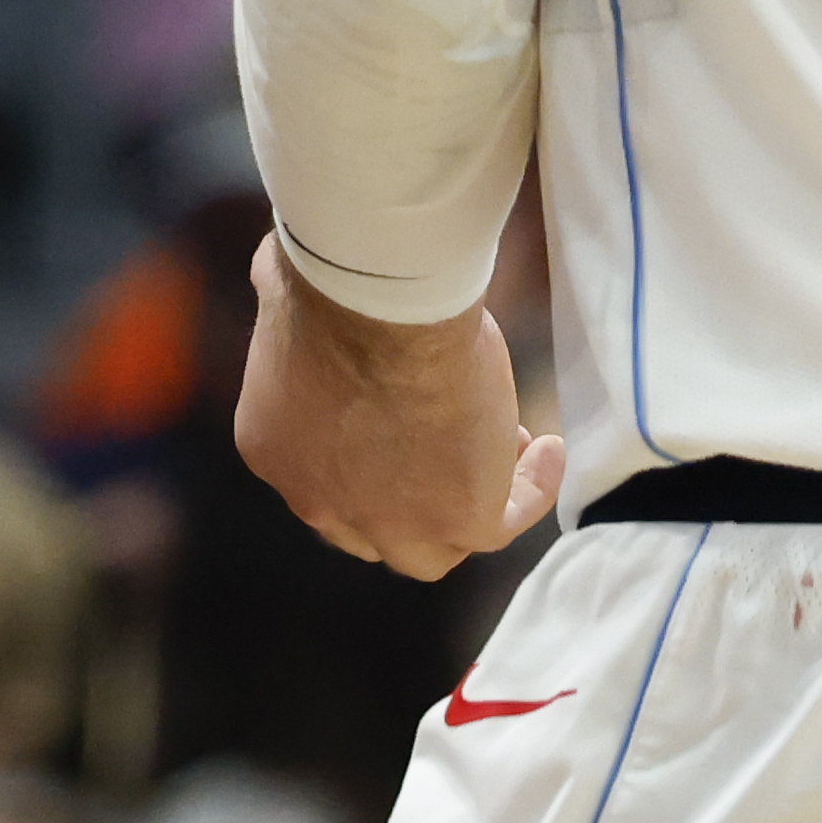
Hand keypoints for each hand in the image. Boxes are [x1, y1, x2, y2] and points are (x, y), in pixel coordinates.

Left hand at [233, 231, 562, 579]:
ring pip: (431, 548)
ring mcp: (390, 522)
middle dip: (408, 493)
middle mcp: (323, 503)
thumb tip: (276, 274)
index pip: (321, 476)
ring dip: (466, 506)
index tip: (400, 410)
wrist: (376, 309)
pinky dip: (528, 493)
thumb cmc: (328, 285)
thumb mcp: (280, 293)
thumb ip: (282, 303)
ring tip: (508, 449)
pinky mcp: (458, 519)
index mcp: (276, 451)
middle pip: (369, 527)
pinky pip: (502, 523)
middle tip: (448, 447)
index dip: (364, 450)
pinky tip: (546, 453)